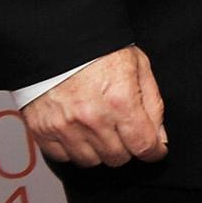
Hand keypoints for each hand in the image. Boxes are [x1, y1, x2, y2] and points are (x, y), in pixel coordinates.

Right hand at [23, 45, 167, 167]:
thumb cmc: (99, 49)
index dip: (154, 151)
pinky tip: (79, 132)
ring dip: (100, 151)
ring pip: (91, 161)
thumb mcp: (139, 66)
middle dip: (127, 148)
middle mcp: (91, 118)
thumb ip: (153, 104)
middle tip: (125, 132)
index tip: (155, 150)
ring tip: (101, 129)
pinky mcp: (42, 131)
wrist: (57, 40)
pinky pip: (62, 157)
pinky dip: (73, 149)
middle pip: (118, 157)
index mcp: (120, 101)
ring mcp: (64, 127)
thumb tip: (159, 137)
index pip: (143, 145)